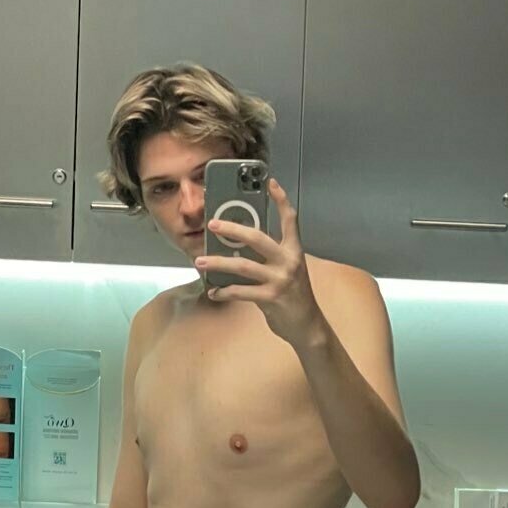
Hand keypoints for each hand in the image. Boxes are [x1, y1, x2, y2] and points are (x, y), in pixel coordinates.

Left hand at [194, 178, 323, 346]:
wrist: (307, 325)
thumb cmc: (293, 296)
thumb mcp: (287, 271)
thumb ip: (268, 258)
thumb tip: (237, 249)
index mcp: (293, 251)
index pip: (290, 220)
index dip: (281, 200)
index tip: (271, 182)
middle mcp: (288, 261)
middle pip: (257, 238)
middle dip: (232, 228)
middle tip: (213, 224)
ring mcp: (280, 279)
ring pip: (243, 266)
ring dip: (218, 263)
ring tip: (200, 261)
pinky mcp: (271, 298)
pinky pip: (241, 292)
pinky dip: (224, 292)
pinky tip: (213, 291)